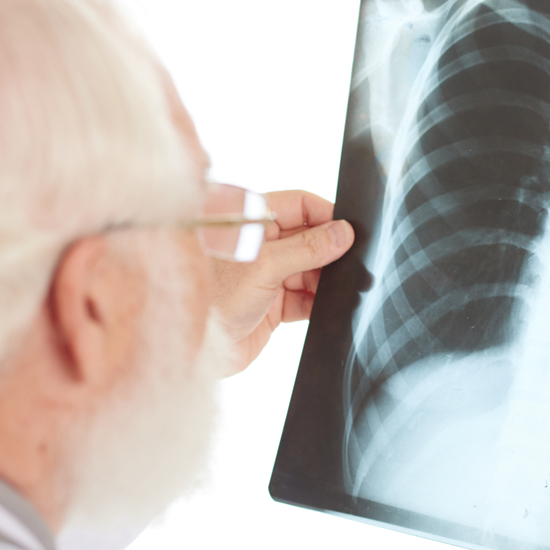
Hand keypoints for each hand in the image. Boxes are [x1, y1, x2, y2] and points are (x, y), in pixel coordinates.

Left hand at [208, 190, 353, 375]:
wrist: (193, 345)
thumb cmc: (214, 298)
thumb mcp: (265, 265)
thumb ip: (307, 248)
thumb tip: (343, 233)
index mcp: (253, 222)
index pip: (300, 205)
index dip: (327, 215)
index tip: (351, 231)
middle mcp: (263, 246)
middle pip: (310, 239)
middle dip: (332, 252)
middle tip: (356, 263)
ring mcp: (268, 276)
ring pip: (312, 271)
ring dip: (329, 280)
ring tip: (348, 288)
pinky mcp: (274, 306)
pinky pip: (307, 299)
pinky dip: (321, 303)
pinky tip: (334, 307)